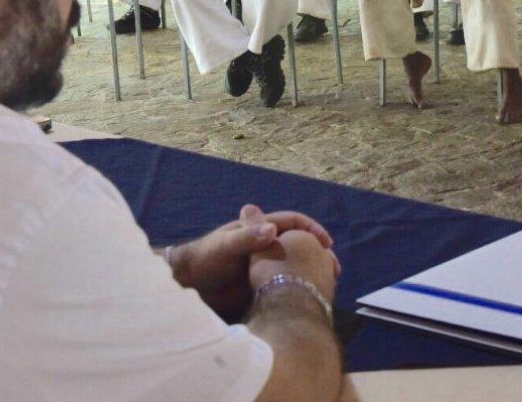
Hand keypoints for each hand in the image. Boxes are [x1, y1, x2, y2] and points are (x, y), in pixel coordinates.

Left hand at [173, 204, 334, 320]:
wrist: (188, 286)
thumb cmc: (205, 259)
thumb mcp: (226, 246)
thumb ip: (247, 238)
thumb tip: (273, 230)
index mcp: (260, 229)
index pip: (293, 222)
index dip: (312, 229)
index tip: (326, 244)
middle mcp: (267, 246)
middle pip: (300, 244)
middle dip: (318, 254)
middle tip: (333, 269)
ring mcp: (266, 266)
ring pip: (296, 266)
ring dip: (312, 272)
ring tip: (327, 286)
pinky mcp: (263, 286)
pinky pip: (286, 284)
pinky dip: (299, 289)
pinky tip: (308, 299)